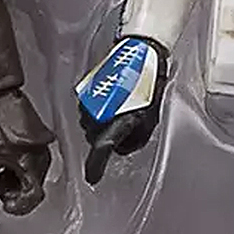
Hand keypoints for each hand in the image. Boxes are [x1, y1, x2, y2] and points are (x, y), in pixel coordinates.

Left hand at [0, 86, 53, 215]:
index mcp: (31, 164)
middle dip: (15, 192)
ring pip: (33, 176)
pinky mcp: (40, 140)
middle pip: (34, 188)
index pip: (33, 198)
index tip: (6, 205)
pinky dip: (19, 167)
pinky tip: (5, 160)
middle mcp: (42, 158)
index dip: (18, 206)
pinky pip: (33, 163)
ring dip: (16, 180)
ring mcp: (43, 148)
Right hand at [76, 37, 169, 182]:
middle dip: (105, 138)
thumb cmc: (148, 85)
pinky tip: (112, 101)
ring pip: (89, 124)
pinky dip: (97, 110)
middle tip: (123, 128)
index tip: (92, 178)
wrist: (139, 55)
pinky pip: (88, 109)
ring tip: (119, 110)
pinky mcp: (84, 91)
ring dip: (101, 123)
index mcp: (115, 124)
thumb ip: (135, 139)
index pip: (101, 151)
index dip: (95, 167)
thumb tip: (123, 147)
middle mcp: (96, 115)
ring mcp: (88, 102)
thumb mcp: (150, 120)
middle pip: (94, 138)